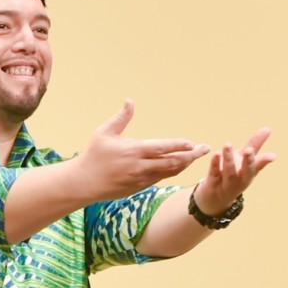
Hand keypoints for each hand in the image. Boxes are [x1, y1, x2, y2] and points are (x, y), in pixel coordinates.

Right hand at [72, 100, 209, 199]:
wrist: (82, 183)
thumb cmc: (92, 156)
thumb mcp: (103, 133)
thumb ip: (120, 118)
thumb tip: (130, 100)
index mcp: (133, 151)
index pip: (162, 148)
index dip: (178, 146)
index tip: (192, 143)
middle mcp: (139, 166)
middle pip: (171, 162)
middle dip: (191, 156)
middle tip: (205, 149)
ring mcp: (139, 179)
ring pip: (168, 172)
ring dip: (183, 164)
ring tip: (195, 156)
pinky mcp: (137, 188)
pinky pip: (159, 179)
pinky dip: (171, 171)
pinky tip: (178, 165)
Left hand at [192, 128, 274, 214]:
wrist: (213, 200)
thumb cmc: (233, 176)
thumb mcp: (243, 162)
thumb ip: (255, 146)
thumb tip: (268, 129)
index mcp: (248, 175)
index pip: (257, 167)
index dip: (264, 161)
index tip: (272, 156)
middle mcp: (239, 181)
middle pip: (245, 172)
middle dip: (248, 161)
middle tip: (249, 150)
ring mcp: (225, 184)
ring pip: (229, 172)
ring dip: (228, 159)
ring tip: (228, 145)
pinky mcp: (211, 184)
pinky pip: (213, 173)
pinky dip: (215, 164)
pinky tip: (215, 154)